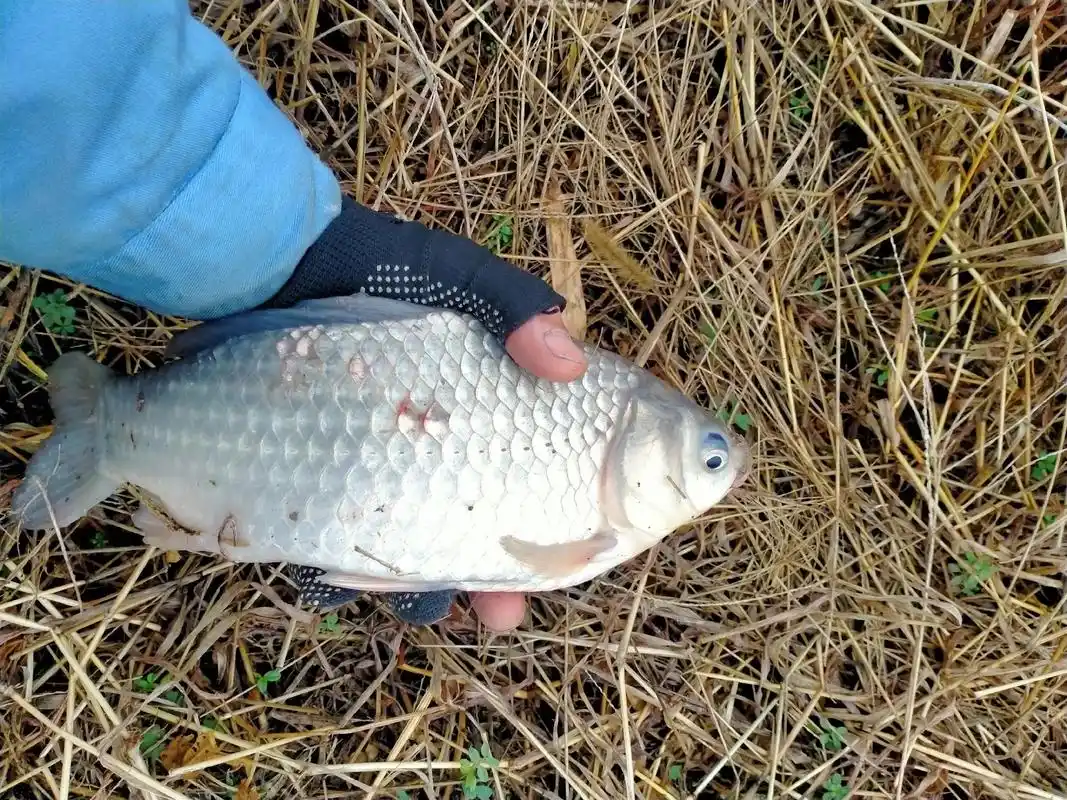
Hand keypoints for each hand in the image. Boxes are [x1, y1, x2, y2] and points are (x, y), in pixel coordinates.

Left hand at [267, 196, 587, 630]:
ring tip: (430, 608)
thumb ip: (514, 308)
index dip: (547, 522)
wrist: (274, 262)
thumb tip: (570, 363)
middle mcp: (431, 450)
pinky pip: (332, 541)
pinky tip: (344, 582)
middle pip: (471, 530)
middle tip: (501, 615)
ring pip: (405, 549)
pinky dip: (339, 569)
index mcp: (480, 412)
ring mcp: (373, 469)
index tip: (567, 556)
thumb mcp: (460, 275)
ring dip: (420, 589)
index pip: (525, 478)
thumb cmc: (379, 264)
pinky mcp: (315, 479)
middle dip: (488, 582)